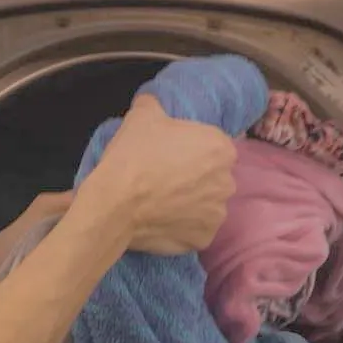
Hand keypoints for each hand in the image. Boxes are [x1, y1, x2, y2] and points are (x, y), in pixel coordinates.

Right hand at [87, 95, 237, 254]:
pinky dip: (184, 226)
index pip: (212, 145)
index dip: (190, 149)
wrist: (115, 203)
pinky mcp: (204, 240)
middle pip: (213, 176)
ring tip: (162, 203)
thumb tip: (151, 102)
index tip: (169, 154)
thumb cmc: (133, 155)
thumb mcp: (141, 115)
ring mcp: (217, 214)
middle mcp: (227, 181)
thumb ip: (153, 104)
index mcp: (220, 147)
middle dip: (195, 177)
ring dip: (191, 203)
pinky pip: (196, 229)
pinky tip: (163, 221)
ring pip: (207, 204)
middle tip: (165, 178)